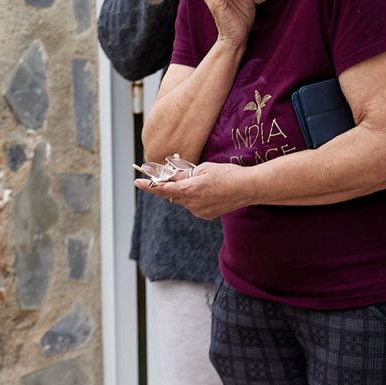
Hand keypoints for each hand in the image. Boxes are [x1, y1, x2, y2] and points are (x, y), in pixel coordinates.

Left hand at [134, 161, 252, 219]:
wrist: (248, 188)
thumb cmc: (227, 174)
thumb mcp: (203, 169)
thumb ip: (183, 175)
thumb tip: (170, 177)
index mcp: (189, 190)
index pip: (162, 188)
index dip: (148, 186)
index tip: (137, 182)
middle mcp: (191, 204)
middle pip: (173, 194)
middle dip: (173, 185)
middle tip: (184, 175)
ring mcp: (198, 211)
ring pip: (183, 200)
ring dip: (187, 192)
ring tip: (205, 183)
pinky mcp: (205, 215)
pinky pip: (193, 206)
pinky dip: (196, 199)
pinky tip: (210, 192)